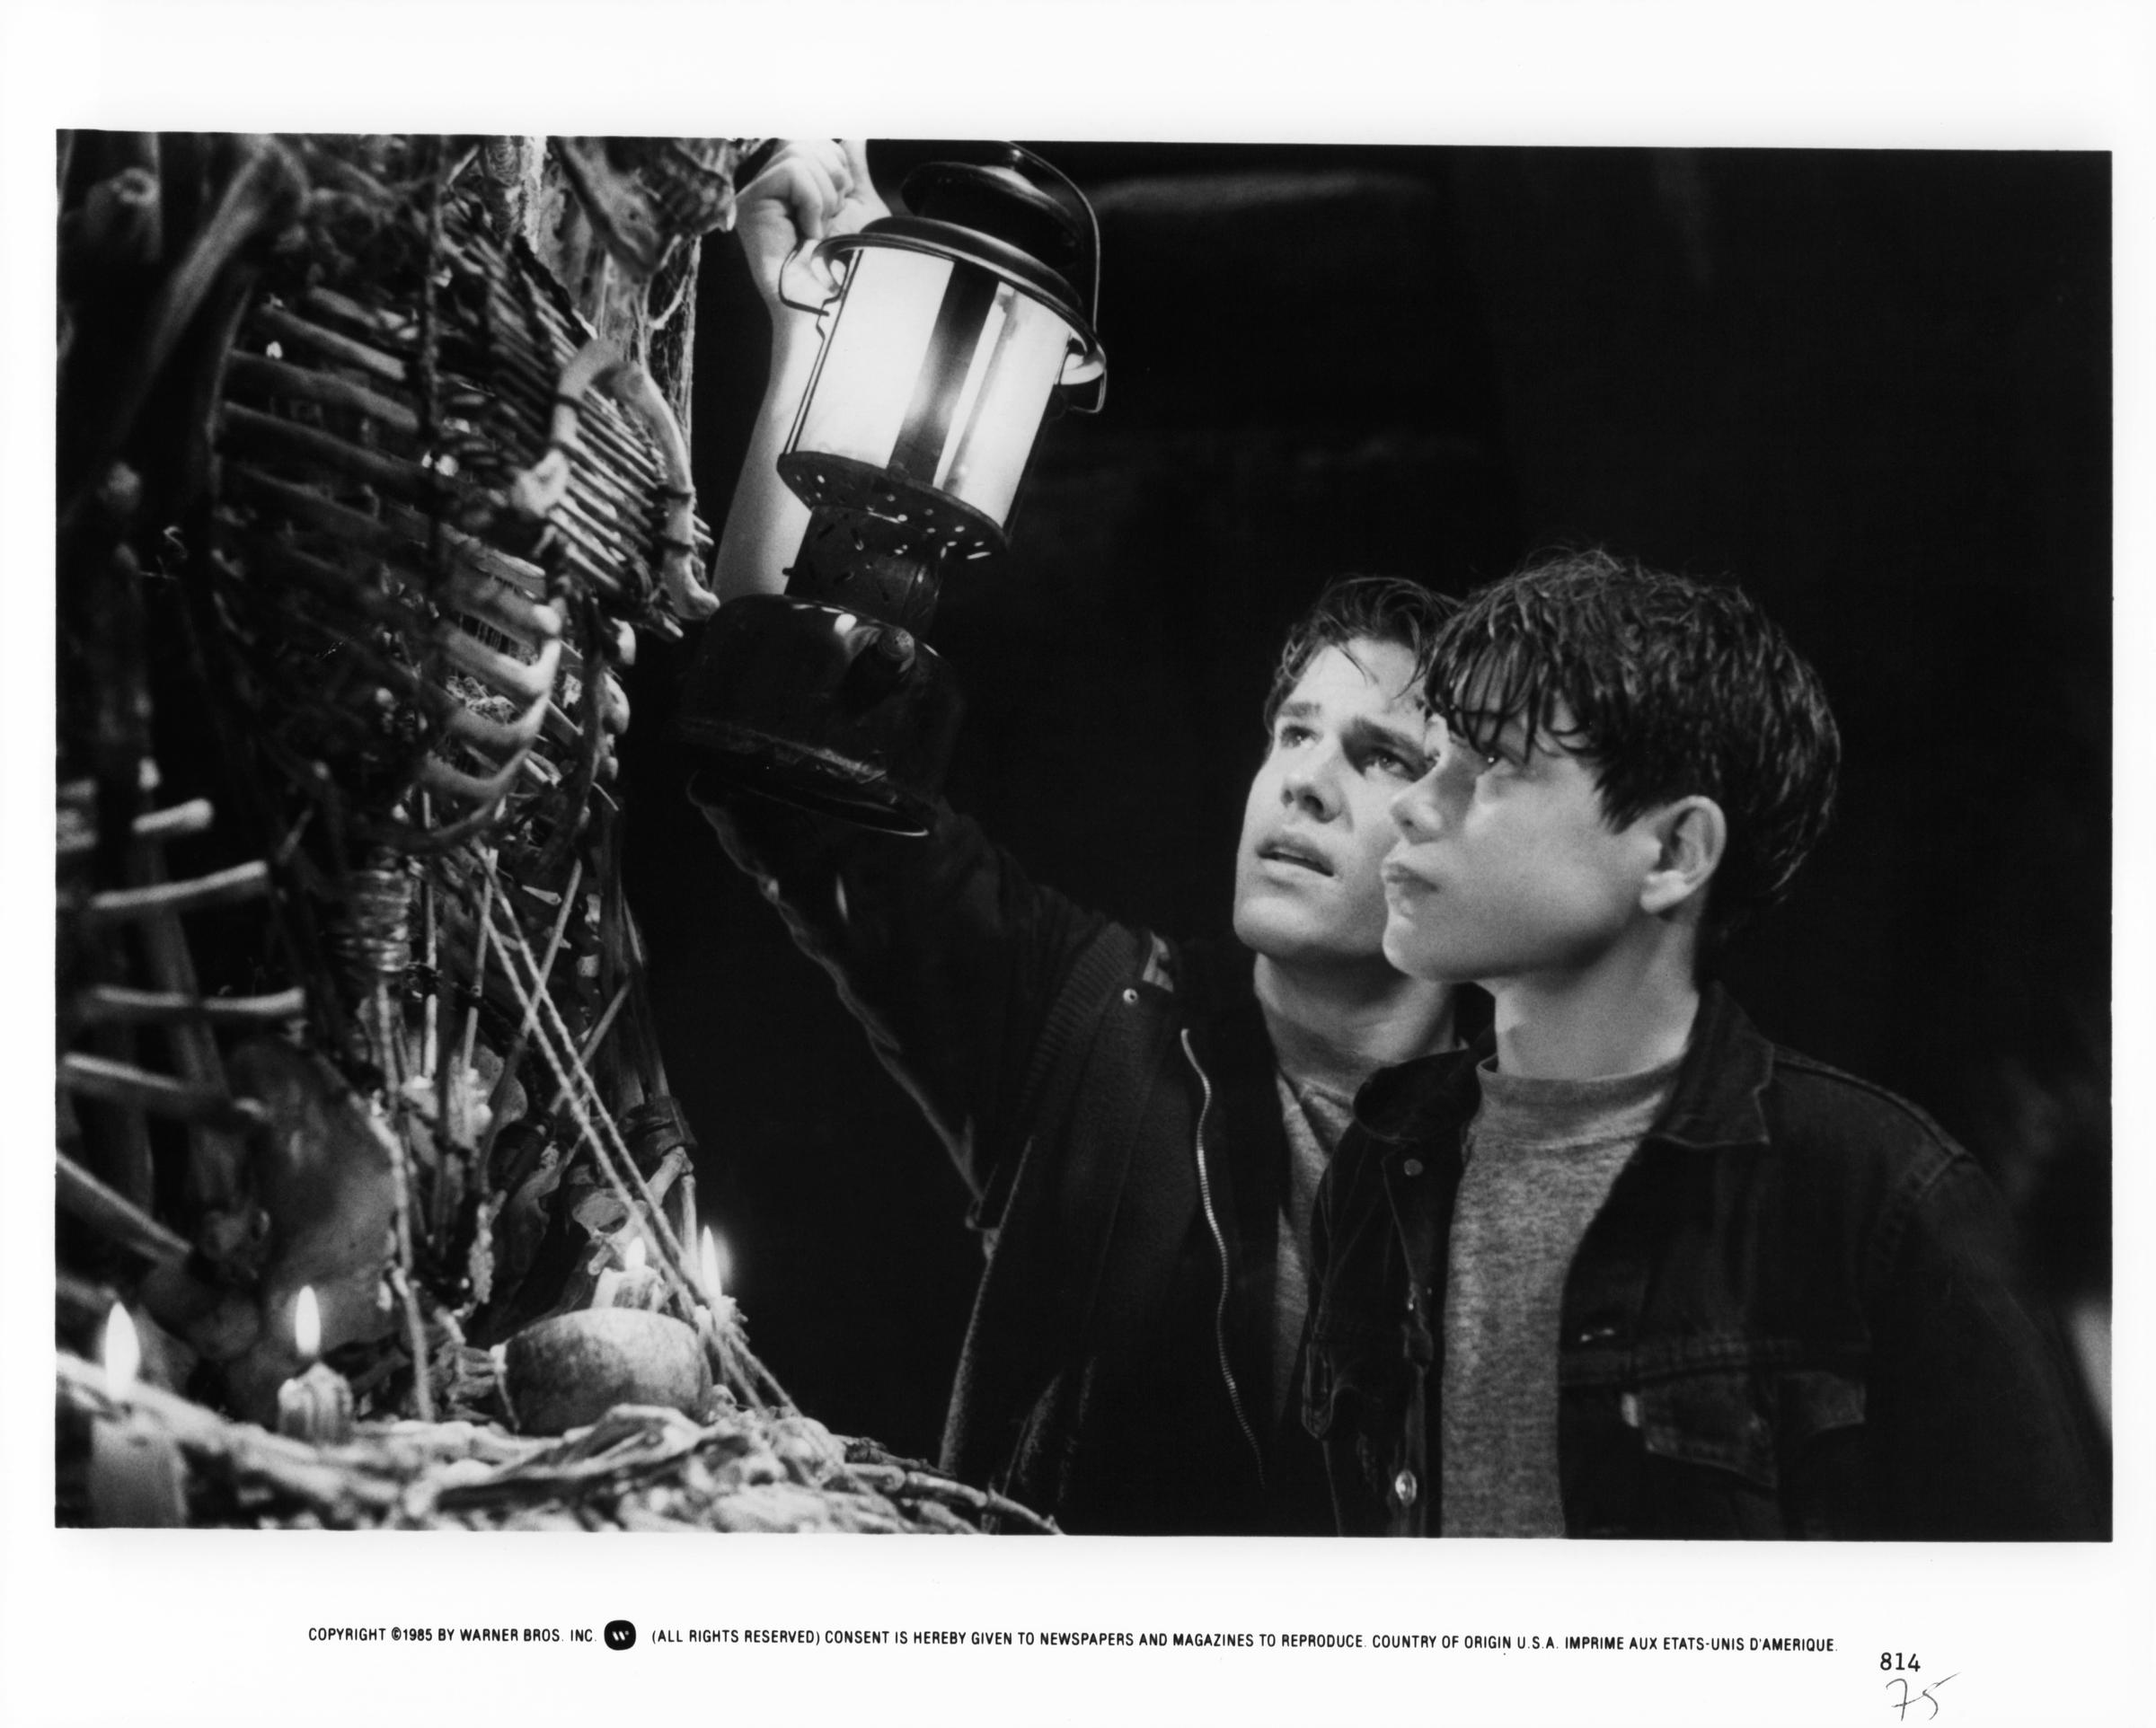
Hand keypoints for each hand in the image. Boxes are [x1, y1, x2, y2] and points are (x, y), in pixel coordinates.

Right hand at [734, 139, 887, 310]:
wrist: (844, 300)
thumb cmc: (855, 263)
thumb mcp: (860, 206)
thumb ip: (850, 167)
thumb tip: (853, 134)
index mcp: (793, 189)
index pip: (815, 142)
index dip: (839, 168)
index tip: (838, 211)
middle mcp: (770, 191)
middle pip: (805, 141)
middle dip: (833, 179)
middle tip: (830, 223)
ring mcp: (756, 197)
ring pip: (798, 153)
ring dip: (825, 195)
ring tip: (820, 231)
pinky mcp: (749, 206)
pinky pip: (793, 172)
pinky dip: (814, 201)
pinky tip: (810, 233)